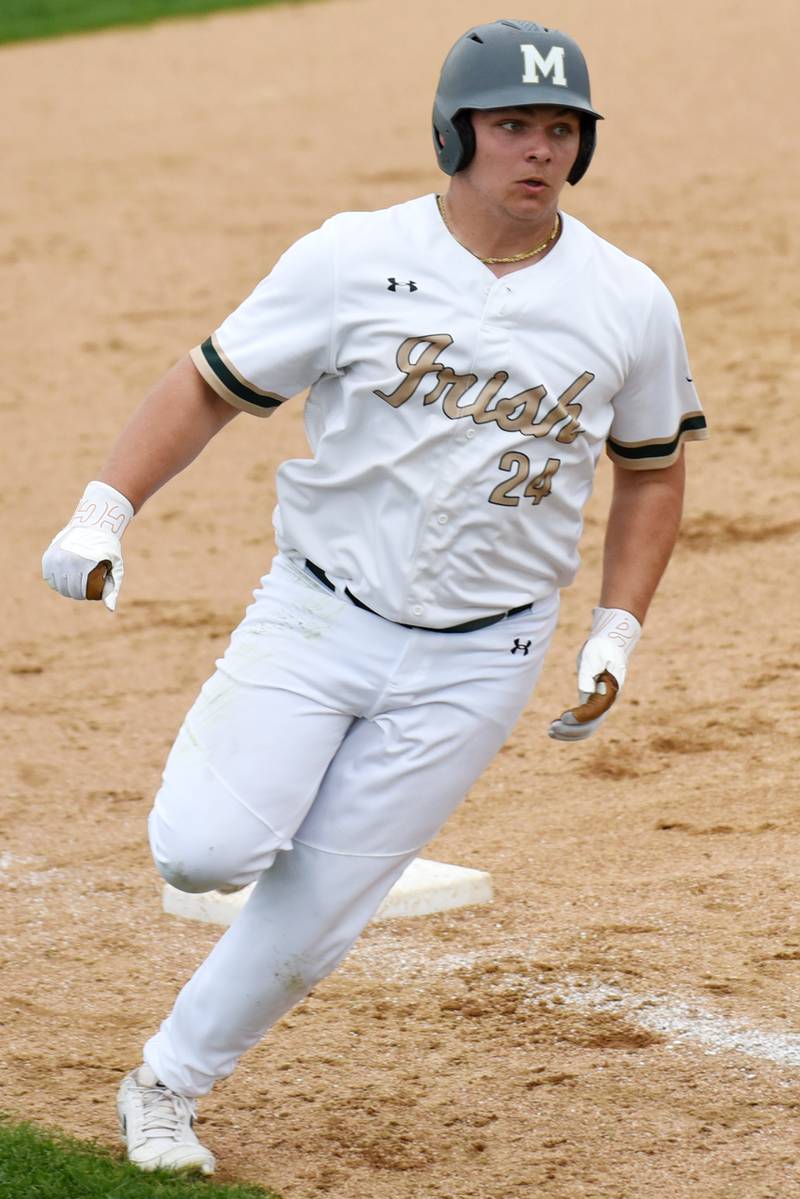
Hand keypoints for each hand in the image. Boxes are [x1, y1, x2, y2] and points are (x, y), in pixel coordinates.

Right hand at [42, 481, 133, 610]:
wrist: (93, 525)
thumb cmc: (107, 549)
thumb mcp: (115, 567)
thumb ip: (112, 588)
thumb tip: (110, 609)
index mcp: (85, 564)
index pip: (81, 592)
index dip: (87, 596)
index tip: (92, 593)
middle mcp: (68, 560)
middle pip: (69, 590)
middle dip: (77, 593)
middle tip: (84, 590)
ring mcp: (56, 557)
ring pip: (58, 585)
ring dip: (66, 589)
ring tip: (75, 585)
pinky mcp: (48, 556)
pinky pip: (49, 577)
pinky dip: (56, 581)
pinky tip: (65, 579)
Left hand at [548, 607, 640, 741]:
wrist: (610, 642)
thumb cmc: (601, 647)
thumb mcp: (594, 656)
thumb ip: (589, 674)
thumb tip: (584, 692)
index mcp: (610, 691)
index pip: (595, 712)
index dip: (580, 718)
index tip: (563, 718)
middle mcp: (607, 701)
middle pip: (591, 725)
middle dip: (571, 730)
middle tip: (551, 729)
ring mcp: (600, 703)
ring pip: (587, 727)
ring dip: (569, 732)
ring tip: (550, 731)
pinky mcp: (592, 701)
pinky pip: (583, 720)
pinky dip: (570, 726)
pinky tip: (555, 725)